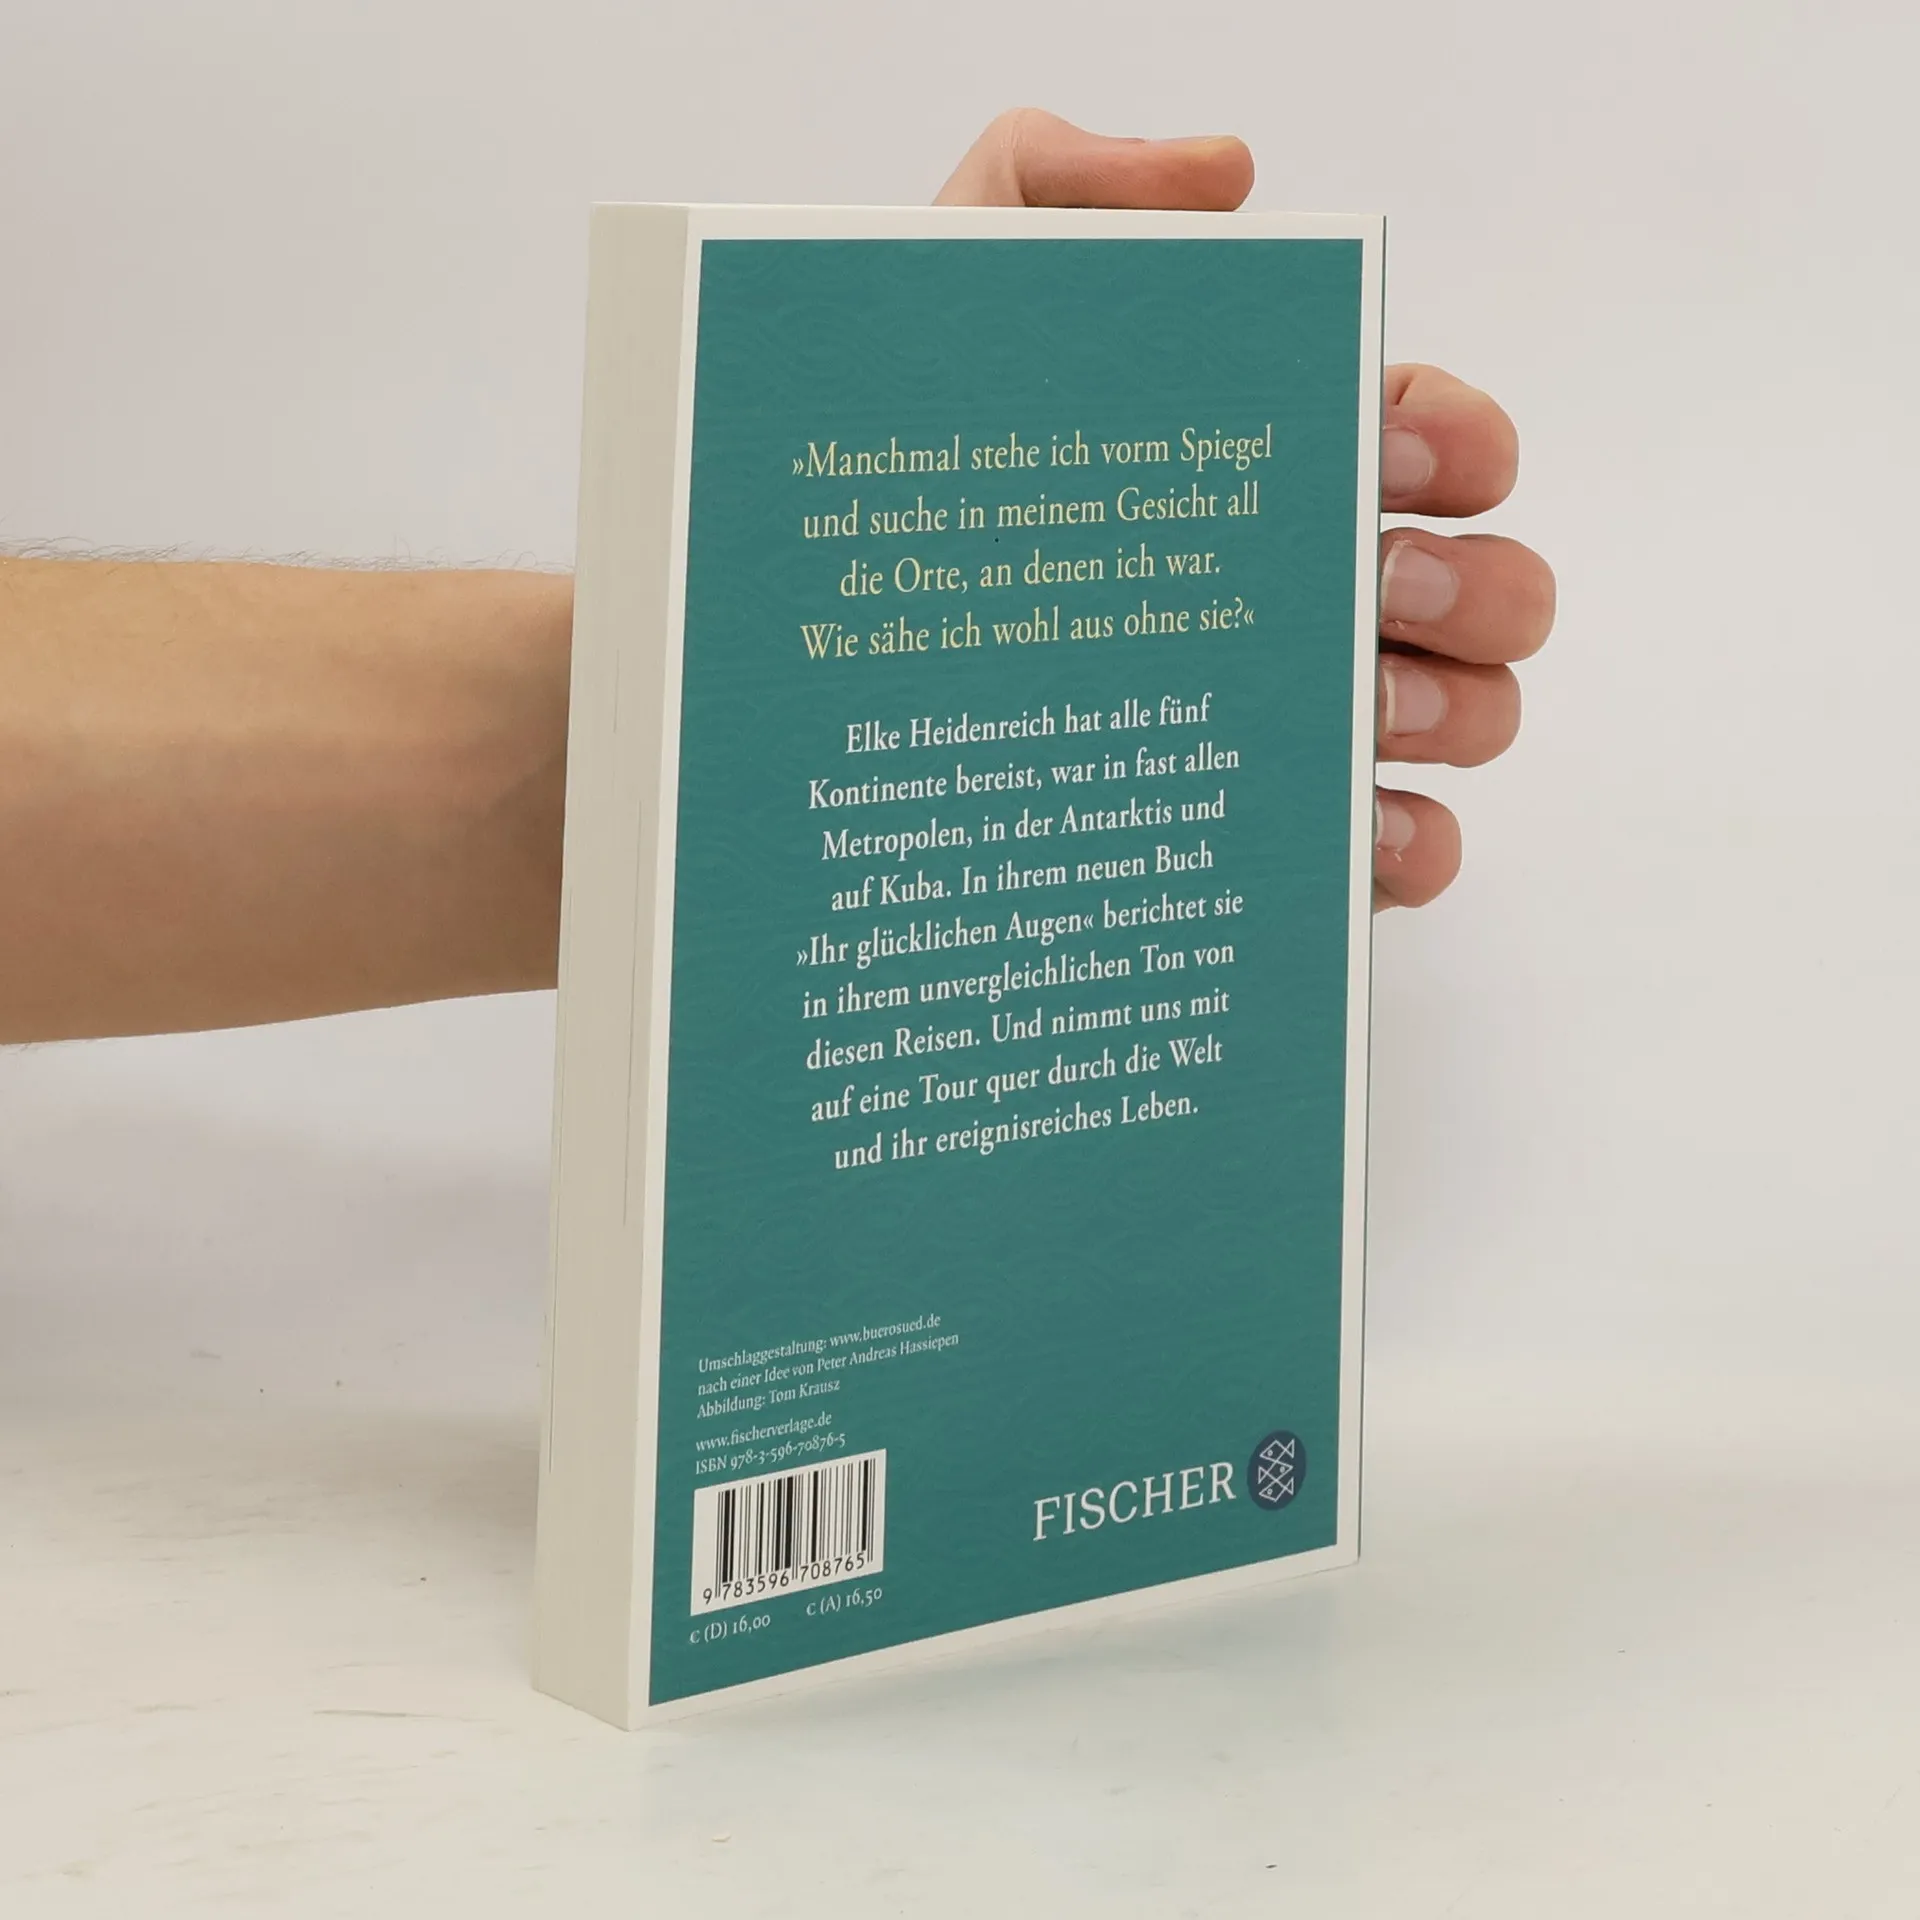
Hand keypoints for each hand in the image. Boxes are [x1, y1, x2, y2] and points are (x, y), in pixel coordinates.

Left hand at [938, 110, 1555, 909]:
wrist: (781, 654)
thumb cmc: (881, 482)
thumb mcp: (942, 298)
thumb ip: (1060, 187)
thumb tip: (1225, 176)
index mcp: (1262, 469)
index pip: (1427, 438)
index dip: (1456, 436)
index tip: (1398, 449)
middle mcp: (1300, 595)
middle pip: (1484, 590)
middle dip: (1470, 584)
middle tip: (1370, 584)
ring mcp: (1293, 726)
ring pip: (1466, 718)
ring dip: (1452, 710)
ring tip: (1352, 709)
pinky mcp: (1262, 842)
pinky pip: (1395, 859)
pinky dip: (1412, 850)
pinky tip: (1360, 833)